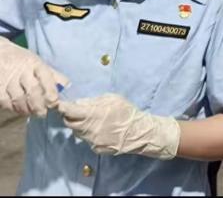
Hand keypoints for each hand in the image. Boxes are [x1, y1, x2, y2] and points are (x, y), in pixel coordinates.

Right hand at [0, 39, 68, 116]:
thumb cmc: (23, 61)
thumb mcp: (39, 63)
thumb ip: (53, 75)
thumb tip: (68, 87)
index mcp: (35, 63)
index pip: (45, 77)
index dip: (51, 91)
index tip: (55, 102)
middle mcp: (21, 71)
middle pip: (32, 90)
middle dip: (40, 104)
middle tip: (43, 113)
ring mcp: (8, 80)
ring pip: (19, 99)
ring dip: (27, 109)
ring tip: (33, 112)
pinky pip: (7, 103)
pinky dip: (15, 109)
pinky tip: (21, 110)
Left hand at [57, 93, 180, 159]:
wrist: (139, 132)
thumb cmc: (127, 112)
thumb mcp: (112, 99)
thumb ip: (93, 101)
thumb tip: (78, 103)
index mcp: (93, 115)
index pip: (69, 111)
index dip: (61, 107)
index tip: (57, 104)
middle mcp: (89, 130)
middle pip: (69, 123)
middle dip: (69, 116)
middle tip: (75, 111)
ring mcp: (92, 141)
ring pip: (77, 132)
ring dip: (80, 125)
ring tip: (92, 120)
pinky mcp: (96, 149)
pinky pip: (87, 140)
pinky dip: (89, 134)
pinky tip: (100, 130)